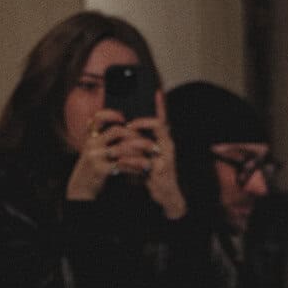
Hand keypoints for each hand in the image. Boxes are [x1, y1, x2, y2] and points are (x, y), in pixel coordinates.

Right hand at [67, 107, 143, 203]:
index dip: (111, 114)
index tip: (123, 118)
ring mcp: (95, 156)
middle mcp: (92, 144)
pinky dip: (134, 166)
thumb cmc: (92, 167)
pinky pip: (122, 164)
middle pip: (116, 131)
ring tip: (148, 157)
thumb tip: (125, 129)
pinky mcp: (100, 169)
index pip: (98, 118)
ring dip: (138, 152)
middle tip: (145, 141)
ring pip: (122, 148)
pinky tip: (141, 169)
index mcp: (91, 137)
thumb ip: (104, 139)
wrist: (81, 186)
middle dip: (134, 135)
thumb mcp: (93, 150)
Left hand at [131, 93, 185, 221]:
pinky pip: (142, 163)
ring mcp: (164, 159)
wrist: (167, 195)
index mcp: (165, 141)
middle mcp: (167, 147)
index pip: (163, 119)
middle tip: (128, 126)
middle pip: (158, 126)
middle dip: (141, 123)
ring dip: (132, 143)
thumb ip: (143, 143)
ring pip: (148, 144)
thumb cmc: (156, 174)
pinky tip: (120, 162)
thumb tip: (130, 130)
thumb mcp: (151, 155)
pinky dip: (129, 162)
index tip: (156, 92)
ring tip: (120, 145)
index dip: (160, 106)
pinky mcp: (158, 172)